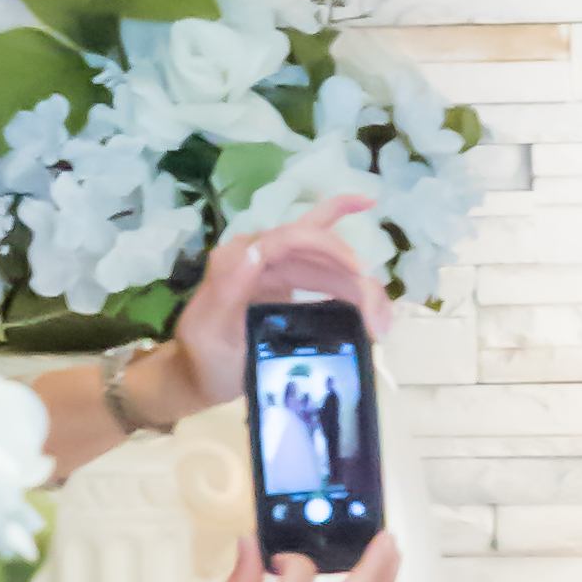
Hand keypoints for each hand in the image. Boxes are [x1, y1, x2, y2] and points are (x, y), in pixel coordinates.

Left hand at [151, 195, 389, 424]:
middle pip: (318, 248)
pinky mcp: (290, 280)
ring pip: (328, 258)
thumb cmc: (204, 358)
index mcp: (238, 260)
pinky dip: (346, 241)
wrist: (200, 375)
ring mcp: (277, 266)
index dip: (327, 248)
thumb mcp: (209, 330)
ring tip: (382, 323)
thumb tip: (257, 249)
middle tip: (377, 321)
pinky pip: (320, 254)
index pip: (288, 239)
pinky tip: (367, 206)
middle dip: (355, 277)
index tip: (358, 273)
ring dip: (362, 284)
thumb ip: (228, 289)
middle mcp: (260, 254)